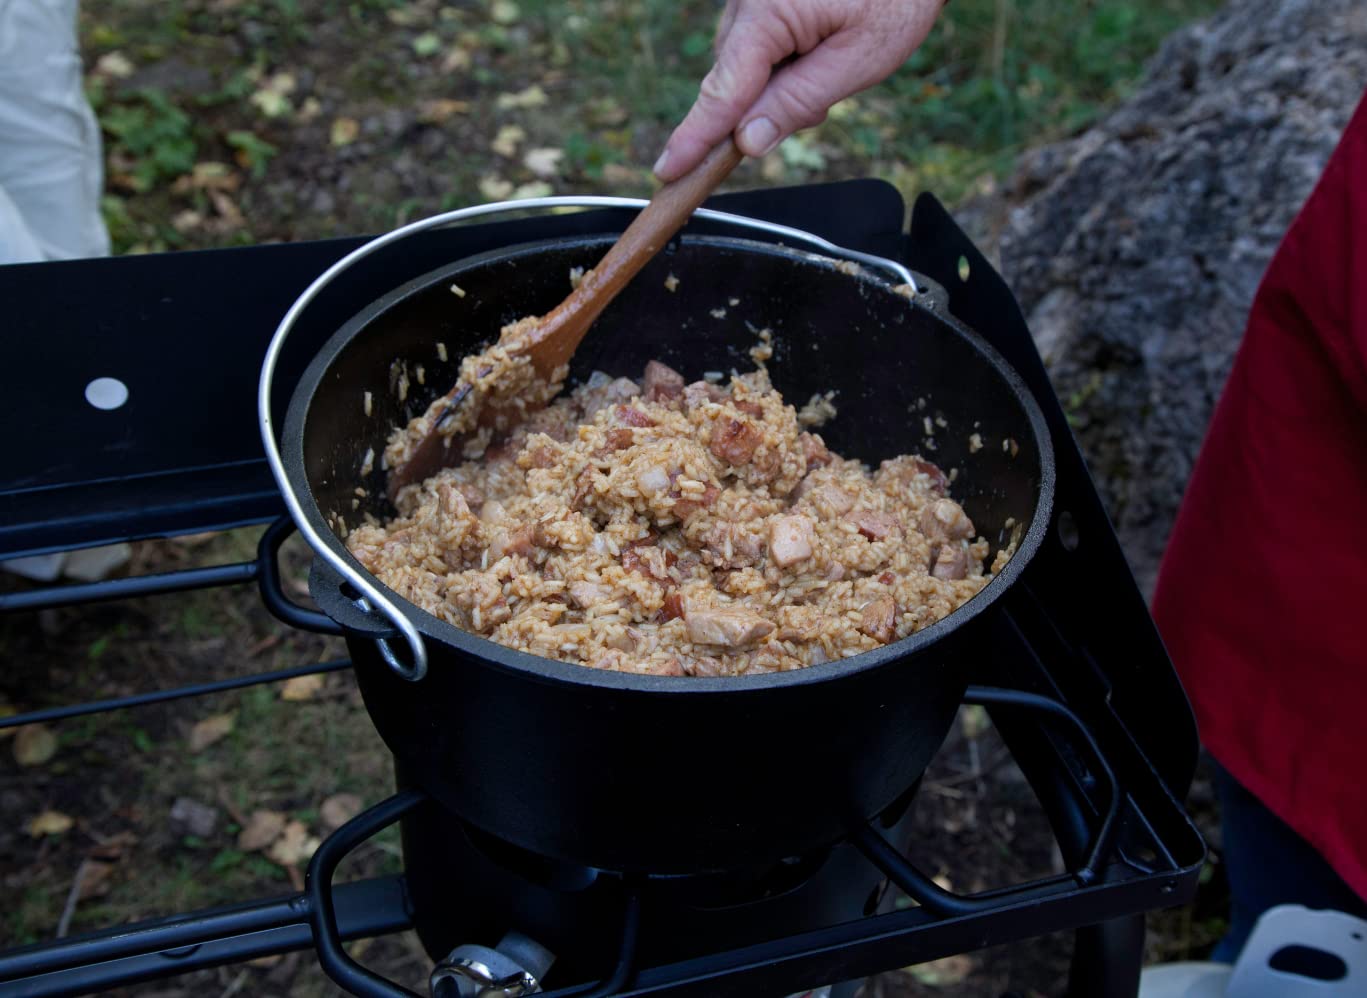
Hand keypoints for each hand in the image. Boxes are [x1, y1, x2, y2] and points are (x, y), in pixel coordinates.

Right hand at [654, 0, 943, 180]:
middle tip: (821, 103)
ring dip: (775, 83)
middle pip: (731, 80)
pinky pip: (755, 43)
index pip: (722, 90)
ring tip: (829, 62)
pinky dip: (780, 60)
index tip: (669, 170)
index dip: (696, 136)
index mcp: (767, 11)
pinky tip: (817, 48)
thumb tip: (747, 142)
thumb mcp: (859, 59)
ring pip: (743, 64)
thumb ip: (798, 102)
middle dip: (763, 107)